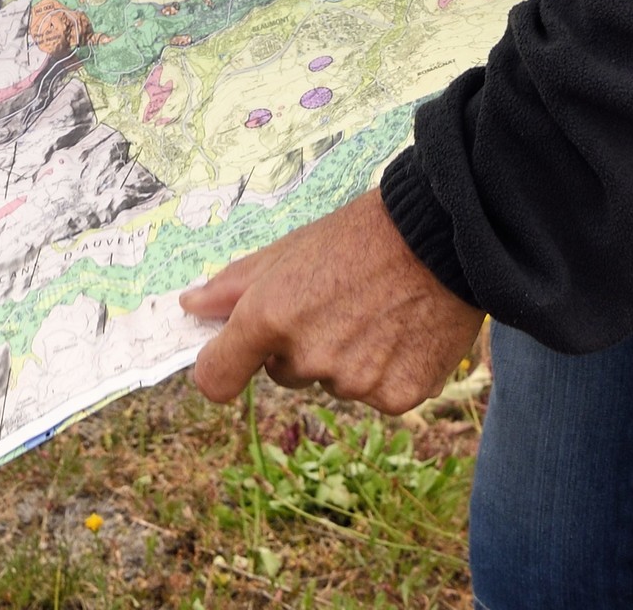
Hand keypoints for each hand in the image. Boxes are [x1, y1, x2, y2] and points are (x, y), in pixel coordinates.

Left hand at [179, 189, 482, 415]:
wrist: (443, 234)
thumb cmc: (361, 234)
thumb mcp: (291, 247)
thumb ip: (234, 283)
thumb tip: (190, 306)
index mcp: (271, 316)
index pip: (216, 379)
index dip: (219, 368)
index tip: (227, 358)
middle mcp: (307, 357)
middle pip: (283, 372)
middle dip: (298, 343)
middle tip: (335, 298)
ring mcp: (354, 383)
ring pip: (332, 382)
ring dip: (344, 357)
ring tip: (376, 308)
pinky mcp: (397, 398)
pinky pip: (374, 394)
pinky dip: (385, 370)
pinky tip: (402, 330)